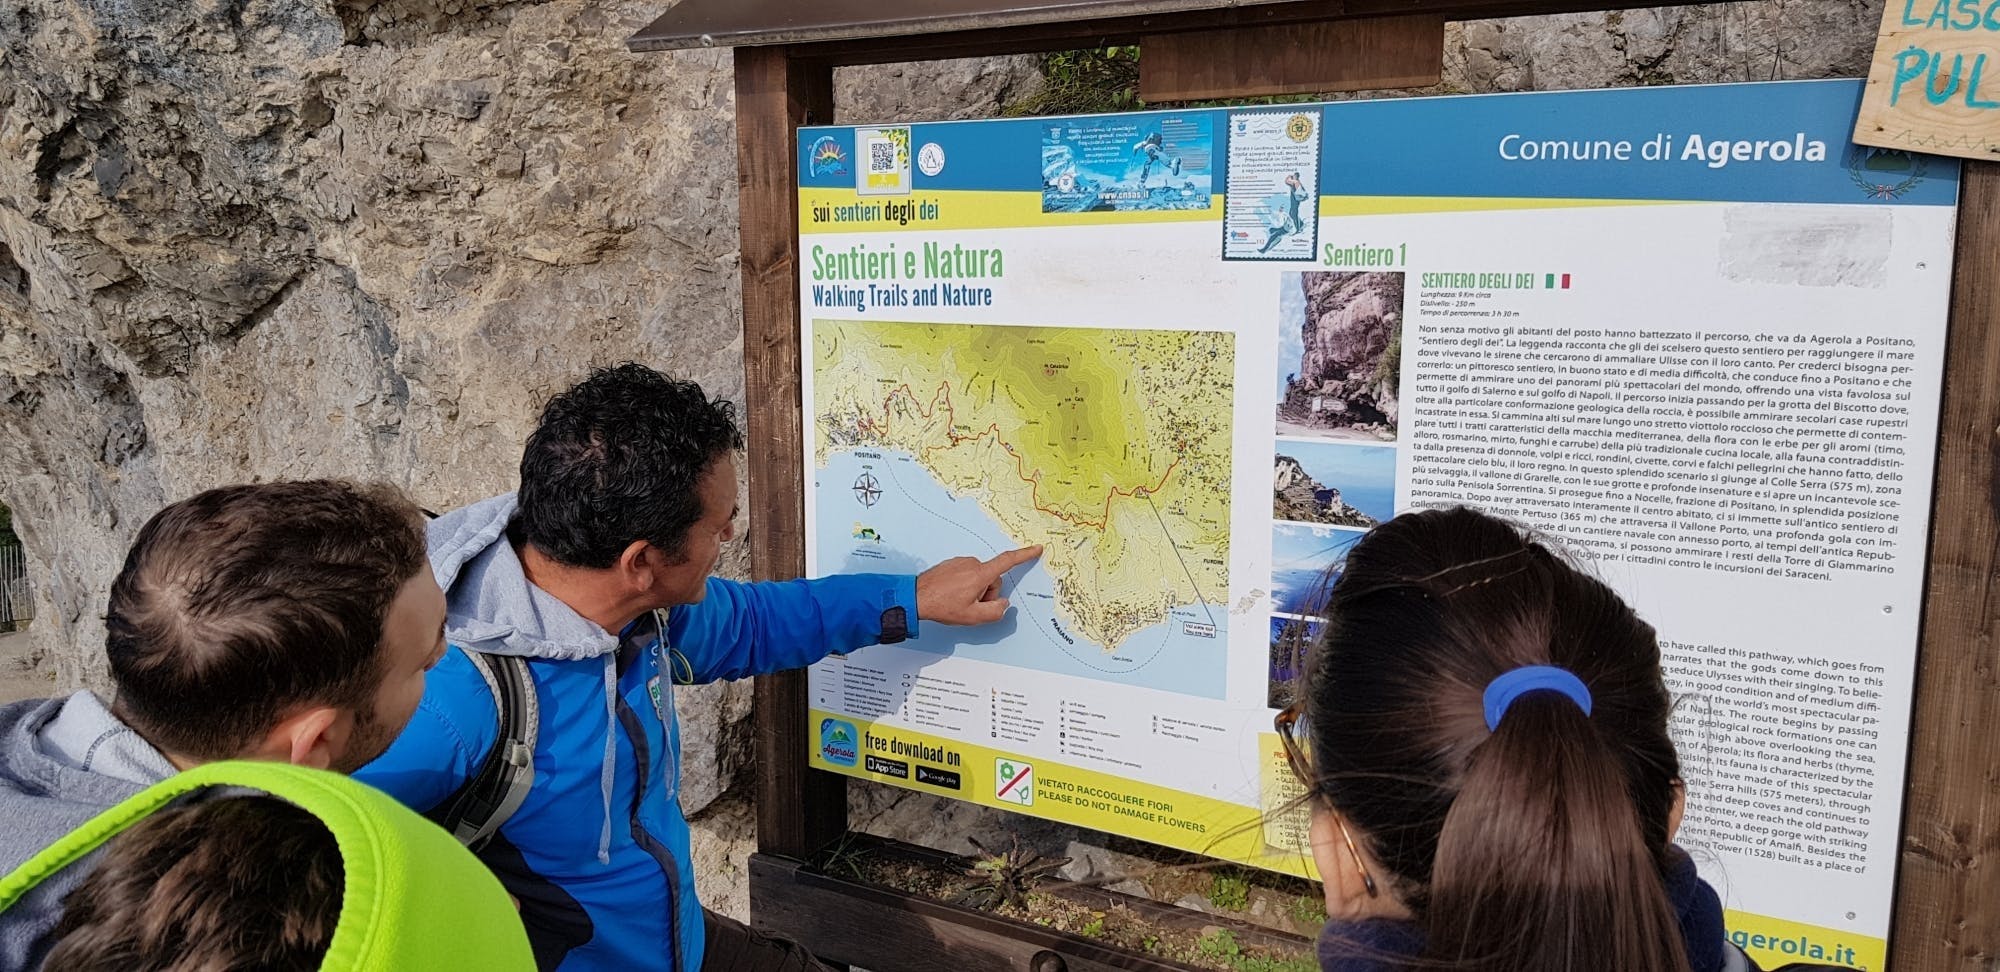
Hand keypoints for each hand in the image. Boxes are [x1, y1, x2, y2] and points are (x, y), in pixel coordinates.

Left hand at [916, 546, 1042, 625]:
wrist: (915, 597)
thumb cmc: (942, 606)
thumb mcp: (973, 617)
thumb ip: (995, 611)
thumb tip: (1003, 603)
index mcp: (980, 574)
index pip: (1008, 562)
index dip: (1024, 555)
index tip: (1036, 548)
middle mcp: (972, 563)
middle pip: (992, 579)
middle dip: (987, 594)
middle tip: (970, 606)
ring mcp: (960, 562)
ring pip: (979, 578)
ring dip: (975, 590)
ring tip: (957, 601)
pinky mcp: (952, 564)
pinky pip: (967, 575)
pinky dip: (964, 585)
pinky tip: (951, 595)